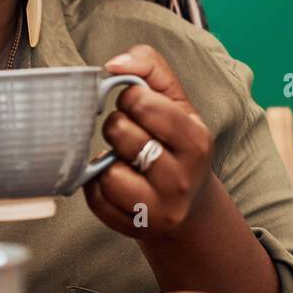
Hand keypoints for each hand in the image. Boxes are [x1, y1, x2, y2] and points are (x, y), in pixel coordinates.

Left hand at [85, 44, 214, 237]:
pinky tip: (117, 183)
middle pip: (120, 133)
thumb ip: (150, 67)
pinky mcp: (135, 227)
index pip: (141, 102)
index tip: (138, 108)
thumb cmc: (175, 142)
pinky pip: (95, 198)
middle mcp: (182, 177)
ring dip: (107, 161)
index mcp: (196, 139)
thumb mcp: (176, 101)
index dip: (129, 99)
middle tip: (128, 135)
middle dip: (116, 127)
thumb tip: (114, 64)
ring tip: (124, 161)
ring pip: (108, 171)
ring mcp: (160, 208)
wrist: (188, 204)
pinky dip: (97, 186)